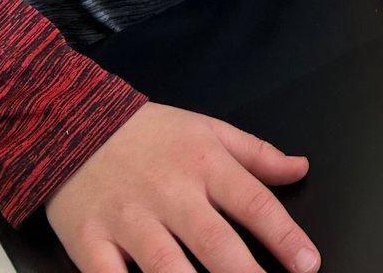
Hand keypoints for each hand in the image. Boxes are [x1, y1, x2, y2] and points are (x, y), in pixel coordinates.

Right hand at [46, 102, 316, 272]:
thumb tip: (300, 169)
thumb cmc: (150, 133)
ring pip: (166, 267)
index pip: (254, 203)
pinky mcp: (91, 242)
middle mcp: (170, 194)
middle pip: (215, 241)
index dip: (285, 236)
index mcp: (205, 165)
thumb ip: (257, 155)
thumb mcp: (209, 130)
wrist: (74, 123)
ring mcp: (129, 221)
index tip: (308, 264)